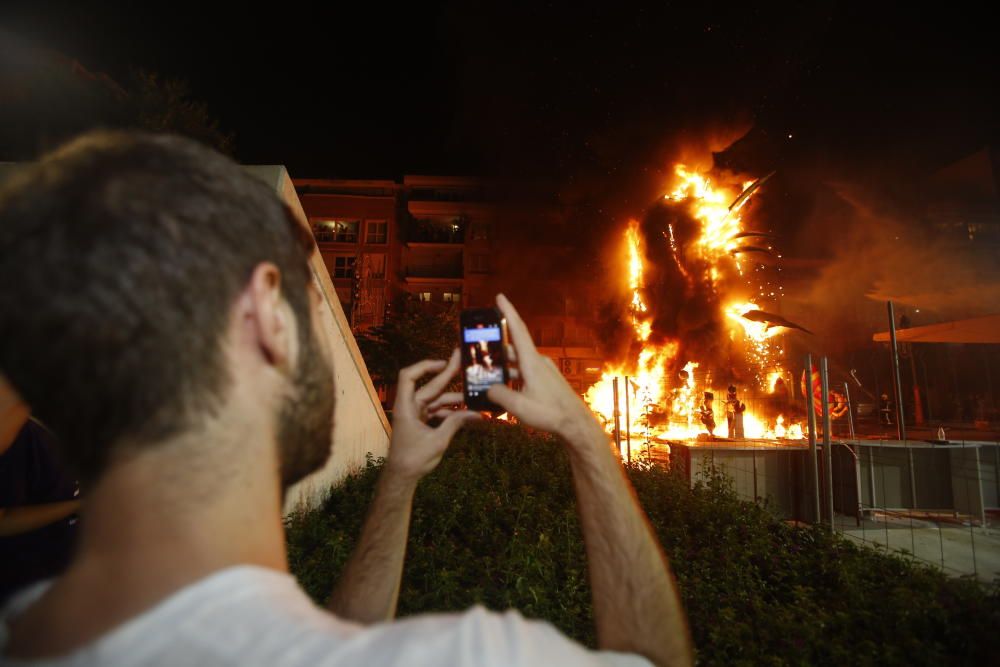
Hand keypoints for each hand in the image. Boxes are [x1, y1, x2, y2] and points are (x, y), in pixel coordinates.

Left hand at [386, 350, 479, 480]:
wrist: (401, 477)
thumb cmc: (414, 459)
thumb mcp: (438, 441)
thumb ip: (455, 423)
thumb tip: (476, 413)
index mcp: (407, 407)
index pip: (408, 376)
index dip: (425, 366)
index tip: (444, 363)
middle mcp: (409, 407)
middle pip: (429, 386)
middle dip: (447, 375)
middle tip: (463, 361)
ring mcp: (415, 414)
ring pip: (435, 400)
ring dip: (453, 398)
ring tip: (473, 395)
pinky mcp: (420, 423)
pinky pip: (436, 411)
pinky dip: (449, 411)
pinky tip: (465, 413)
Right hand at [487, 294, 601, 443]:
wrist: (575, 424)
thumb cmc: (550, 414)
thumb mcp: (518, 406)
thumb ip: (499, 395)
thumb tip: (488, 388)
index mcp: (531, 362)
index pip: (517, 330)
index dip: (507, 312)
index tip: (499, 297)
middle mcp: (537, 362)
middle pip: (513, 349)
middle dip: (495, 347)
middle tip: (479, 347)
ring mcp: (543, 371)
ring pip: (517, 363)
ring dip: (503, 366)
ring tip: (485, 373)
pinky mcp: (546, 381)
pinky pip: (524, 373)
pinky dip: (512, 377)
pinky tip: (503, 390)